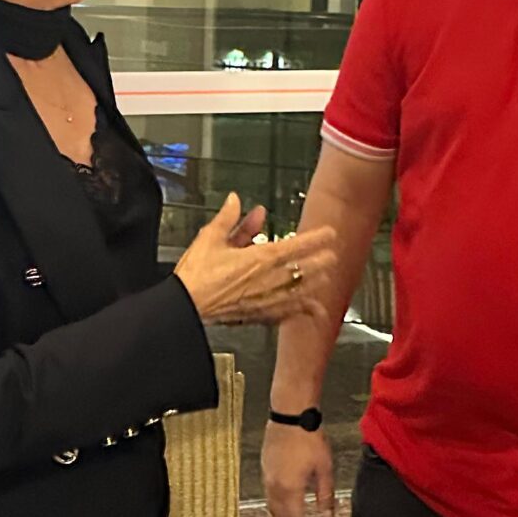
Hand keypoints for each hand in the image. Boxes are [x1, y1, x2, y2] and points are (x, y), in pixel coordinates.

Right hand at [174, 193, 337, 327]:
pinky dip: (301, 311)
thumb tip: (236, 201)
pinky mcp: (258, 315)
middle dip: (320, 262)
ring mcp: (265, 300)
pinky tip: (312, 310)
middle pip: (303, 270)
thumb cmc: (195, 275)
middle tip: (333, 255)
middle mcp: (267, 280)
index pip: (295, 246)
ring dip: (315, 284)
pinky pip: (287, 313)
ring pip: (299, 291)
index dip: (315, 239)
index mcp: (258, 258)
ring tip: (328, 278)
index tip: (329, 234)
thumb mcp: (209, 238)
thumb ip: (228, 218)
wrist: (184, 306)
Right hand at [264, 421, 335, 516]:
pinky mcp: (265, 468)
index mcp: (290, 490)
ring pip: (272, 507)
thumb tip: (328, 516)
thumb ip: (325, 495)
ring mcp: (267, 477)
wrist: (290, 416)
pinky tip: (285, 505)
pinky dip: (277, 506)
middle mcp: (275, 487)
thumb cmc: (309, 439)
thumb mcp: (325, 469)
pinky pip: (269, 495)